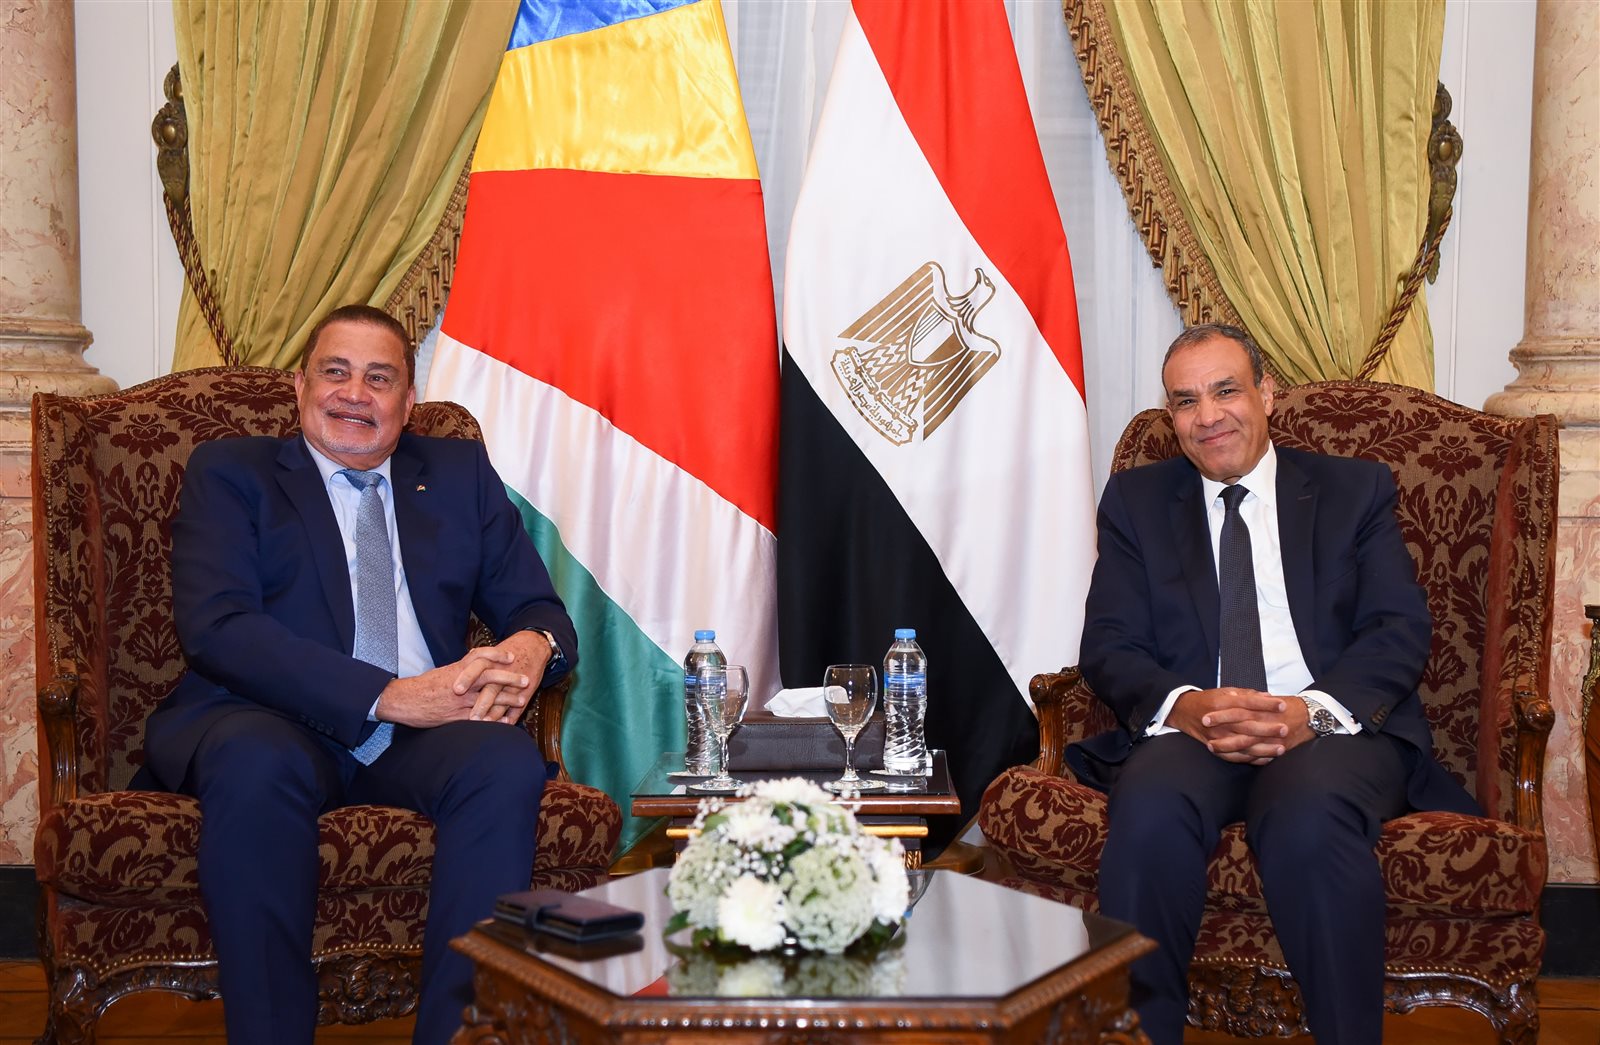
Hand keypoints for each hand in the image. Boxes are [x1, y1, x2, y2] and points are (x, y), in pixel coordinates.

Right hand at [374, 646, 530, 728]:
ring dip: (507, 699)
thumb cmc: (423, 686)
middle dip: (510, 678)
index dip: (497, 655)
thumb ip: (460, 671)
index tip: (511, 656)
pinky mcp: (457, 716)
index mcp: (457, 670)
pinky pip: (480, 718)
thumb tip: (474, 669)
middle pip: (490, 677)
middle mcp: (461, 683)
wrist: (404, 700)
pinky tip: (506, 722)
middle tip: (527, 679)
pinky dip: (494, 719)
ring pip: (488, 698)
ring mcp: (460, 701)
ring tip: (522, 700)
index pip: (480, 657)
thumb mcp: (443, 673)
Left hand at [464, 631, 553, 723]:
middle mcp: (503, 674)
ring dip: (494, 714)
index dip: (466, 678)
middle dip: (482, 703)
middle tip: (472, 717)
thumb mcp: (491, 653)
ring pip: (504, 702)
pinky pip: (518, 708)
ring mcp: (515, 685)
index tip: (456, 691)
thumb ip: (473, 664)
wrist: (533, 645)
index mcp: (492, 661)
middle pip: (491, 688)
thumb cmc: (508, 650)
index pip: (477, 668)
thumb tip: (451, 674)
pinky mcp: (526, 692)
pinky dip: (511, 718)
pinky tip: (504, 725)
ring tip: (485, 725)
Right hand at [1169, 688, 1296, 763]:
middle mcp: (1219, 721)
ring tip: (1281, 748)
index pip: (1247, 703)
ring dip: (1263, 748)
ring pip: (1243, 745)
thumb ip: (1246, 694)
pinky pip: (1235, 756)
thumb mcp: (1225, 692)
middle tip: (1285, 728)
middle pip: (1246, 725)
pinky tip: (1266, 758)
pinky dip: (1251, 759)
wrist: (1183, 712)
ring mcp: (1216, 736)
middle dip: (1267, 728)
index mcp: (1221, 703)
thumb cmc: (1208, 700)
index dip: (1266, 704)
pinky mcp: (1215, 748)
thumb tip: (1268, 696)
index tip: (1283, 705)